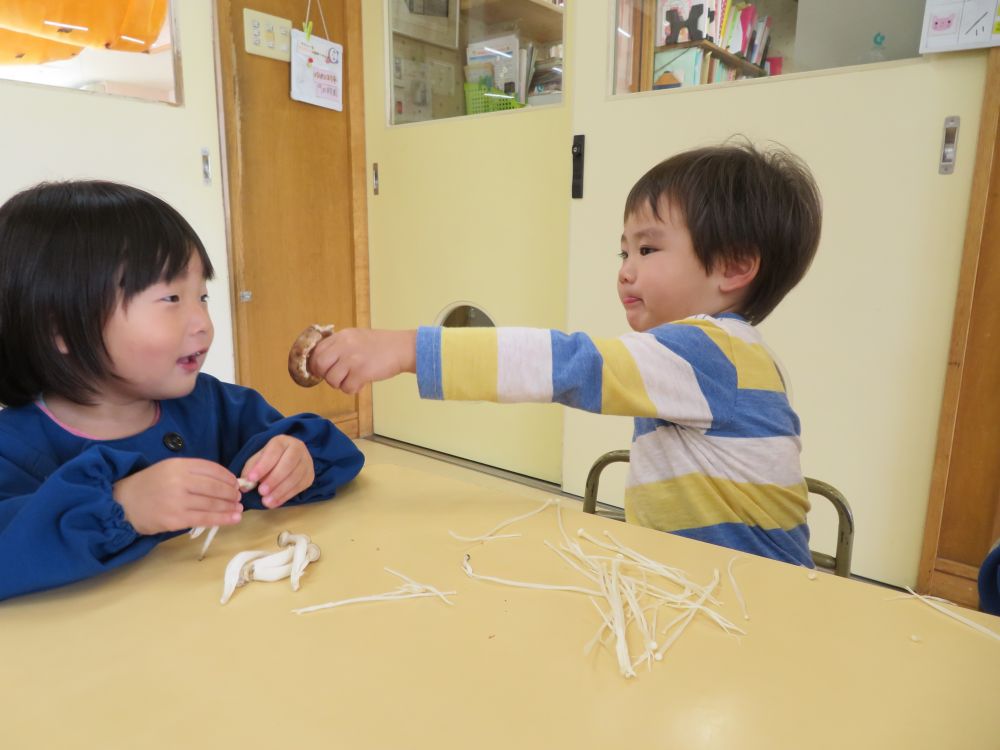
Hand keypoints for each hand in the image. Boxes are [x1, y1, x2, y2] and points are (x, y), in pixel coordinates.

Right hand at [113, 458, 242, 534]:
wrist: (122, 504)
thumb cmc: (149, 485)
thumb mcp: (169, 469)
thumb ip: (193, 473)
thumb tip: (225, 481)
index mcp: (178, 465)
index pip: (212, 469)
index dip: (228, 477)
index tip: (235, 483)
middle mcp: (179, 481)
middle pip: (215, 487)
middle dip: (231, 493)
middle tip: (238, 497)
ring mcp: (177, 501)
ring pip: (212, 503)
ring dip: (230, 507)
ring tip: (239, 509)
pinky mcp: (175, 519)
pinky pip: (205, 519)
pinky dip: (223, 519)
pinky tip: (234, 519)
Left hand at [243, 435, 314, 508]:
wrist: (287, 460)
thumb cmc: (269, 460)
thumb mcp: (257, 460)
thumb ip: (250, 470)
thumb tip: (244, 485)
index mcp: (282, 441)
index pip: (274, 451)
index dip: (263, 466)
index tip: (251, 479)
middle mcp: (298, 448)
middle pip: (288, 463)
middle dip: (274, 479)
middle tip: (261, 492)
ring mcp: (307, 462)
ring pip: (296, 477)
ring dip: (280, 491)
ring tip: (266, 501)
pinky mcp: (310, 476)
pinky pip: (300, 487)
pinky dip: (286, 496)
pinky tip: (275, 502)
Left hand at [309, 328, 416, 394]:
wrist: (402, 348)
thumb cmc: (381, 345)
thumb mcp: (356, 337)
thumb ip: (340, 346)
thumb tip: (322, 361)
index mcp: (342, 336)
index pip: (317, 351)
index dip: (316, 364)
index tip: (322, 370)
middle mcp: (344, 345)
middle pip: (319, 365)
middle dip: (325, 375)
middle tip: (336, 378)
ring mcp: (352, 359)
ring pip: (331, 379)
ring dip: (340, 384)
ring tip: (351, 380)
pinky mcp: (361, 372)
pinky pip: (346, 388)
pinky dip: (352, 389)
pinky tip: (361, 383)